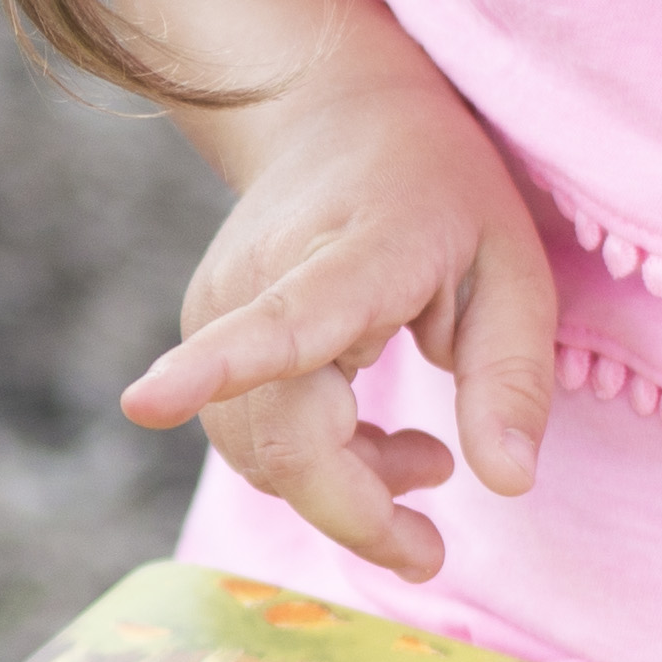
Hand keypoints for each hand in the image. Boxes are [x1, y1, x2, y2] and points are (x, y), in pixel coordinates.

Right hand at [114, 66, 558, 585]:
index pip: (280, 321)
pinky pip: (249, 431)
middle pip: (281, 437)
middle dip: (354, 511)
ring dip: (340, 487)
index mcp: (354, 255)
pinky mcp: (203, 330)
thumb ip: (510, 377)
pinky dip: (313, 460)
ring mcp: (217, 306)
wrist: (334, 114)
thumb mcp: (514, 269)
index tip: (148, 401)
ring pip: (260, 449)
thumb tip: (506, 485)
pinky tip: (370, 438)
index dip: (218, 367)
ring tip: (424, 461)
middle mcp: (261, 280)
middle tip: (432, 547)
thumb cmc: (438, 192)